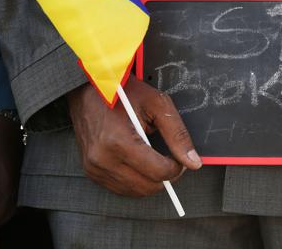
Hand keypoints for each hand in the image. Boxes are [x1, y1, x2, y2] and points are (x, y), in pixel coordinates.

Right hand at [68, 77, 201, 196]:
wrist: (88, 88)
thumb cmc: (122, 91)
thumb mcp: (157, 104)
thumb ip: (177, 134)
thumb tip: (193, 162)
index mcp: (118, 141)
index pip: (158, 172)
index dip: (177, 168)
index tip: (180, 158)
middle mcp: (103, 159)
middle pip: (148, 186)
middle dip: (166, 176)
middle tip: (171, 160)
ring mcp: (94, 167)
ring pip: (135, 192)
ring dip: (151, 180)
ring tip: (154, 159)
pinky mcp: (91, 171)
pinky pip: (121, 189)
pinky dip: (136, 181)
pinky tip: (140, 164)